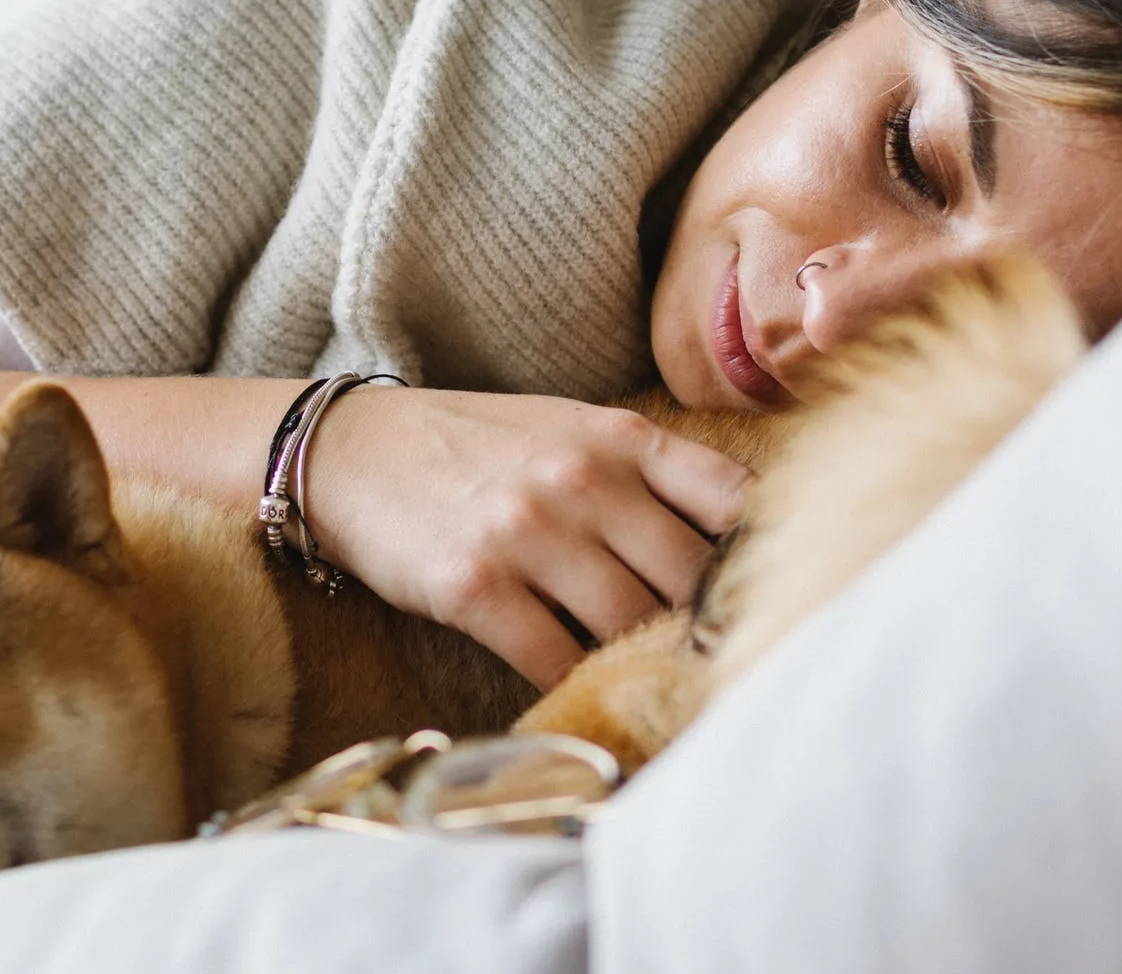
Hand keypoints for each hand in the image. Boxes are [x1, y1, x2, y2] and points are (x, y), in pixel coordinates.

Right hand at [301, 387, 750, 689]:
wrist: (347, 452)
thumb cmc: (470, 447)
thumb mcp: (567, 431)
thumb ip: (646, 474)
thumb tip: (736, 542)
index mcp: (618, 439)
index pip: (734, 500)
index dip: (769, 556)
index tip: (775, 597)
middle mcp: (582, 482)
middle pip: (690, 578)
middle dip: (709, 629)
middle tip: (721, 667)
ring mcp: (528, 535)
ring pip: (629, 625)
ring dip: (645, 664)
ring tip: (655, 686)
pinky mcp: (476, 589)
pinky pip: (556, 660)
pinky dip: (577, 685)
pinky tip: (583, 690)